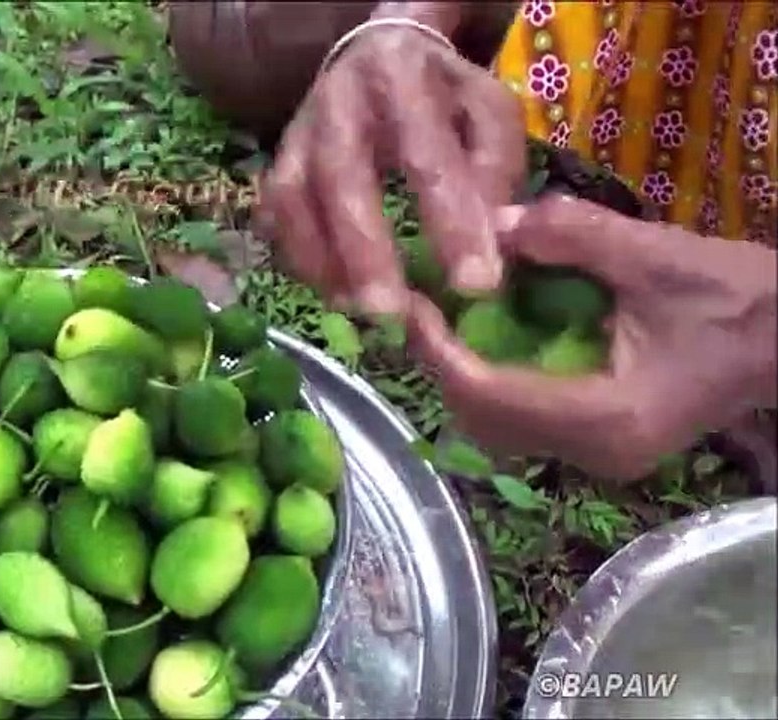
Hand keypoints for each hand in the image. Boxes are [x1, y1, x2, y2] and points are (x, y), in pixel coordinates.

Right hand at [260, 15, 524, 315]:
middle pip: (341, 177)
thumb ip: (495, 167)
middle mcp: (337, 101)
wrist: (378, 52)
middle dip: (365, 249)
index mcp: (401, 75)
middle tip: (393, 312)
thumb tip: (496, 235)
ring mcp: (297, 133)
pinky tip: (333, 291)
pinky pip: (274, 215)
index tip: (478, 283)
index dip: (451, 220)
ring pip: (293, 199)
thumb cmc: (442, 92)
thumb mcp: (487, 109)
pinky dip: (299, 258)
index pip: (427, 153)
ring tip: (358, 311)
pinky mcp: (278, 161)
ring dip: (321, 260)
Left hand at [406, 195, 777, 479]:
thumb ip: (572, 236)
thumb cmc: (739, 298)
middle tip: (418, 306)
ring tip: (443, 317)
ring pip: (498, 429)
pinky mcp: (602, 444)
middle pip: (483, 420)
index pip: (489, 394)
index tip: (412, 304)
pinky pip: (524, 421)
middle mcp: (594, 451)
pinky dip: (494, 381)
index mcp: (606, 416)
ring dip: (463, 376)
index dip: (439, 350)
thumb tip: (492, 221)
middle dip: (442, 365)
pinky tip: (488, 334)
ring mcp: (598, 456)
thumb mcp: (657, 255)